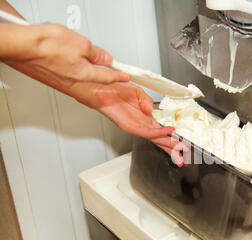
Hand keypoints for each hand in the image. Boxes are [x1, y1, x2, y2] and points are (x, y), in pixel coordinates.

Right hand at [1, 23, 128, 88]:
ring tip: (71, 46)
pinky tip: (60, 50)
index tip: (125, 76)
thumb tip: (105, 58)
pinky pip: (65, 67)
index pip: (108, 77)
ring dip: (79, 59)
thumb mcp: (81, 43)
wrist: (21, 46)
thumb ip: (96, 52)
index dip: (118, 75)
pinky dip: (67, 59)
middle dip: (96, 64)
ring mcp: (60, 79)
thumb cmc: (46, 45)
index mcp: (85, 74)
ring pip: (77, 69)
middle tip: (96, 55)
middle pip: (92, 73)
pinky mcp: (50, 74)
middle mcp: (73, 80)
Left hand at [67, 82, 187, 165]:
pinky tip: (168, 132)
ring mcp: (136, 127)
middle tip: (182, 157)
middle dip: (171, 148)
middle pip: (159, 140)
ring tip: (179, 148)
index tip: (181, 145)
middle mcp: (141, 125)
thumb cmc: (115, 91)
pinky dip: (159, 132)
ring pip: (156, 138)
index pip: (161, 132)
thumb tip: (151, 111)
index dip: (171, 138)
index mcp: (144, 118)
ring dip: (168, 143)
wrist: (101, 90)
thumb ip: (147, 102)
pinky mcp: (131, 126)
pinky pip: (148, 131)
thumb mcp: (138, 93)